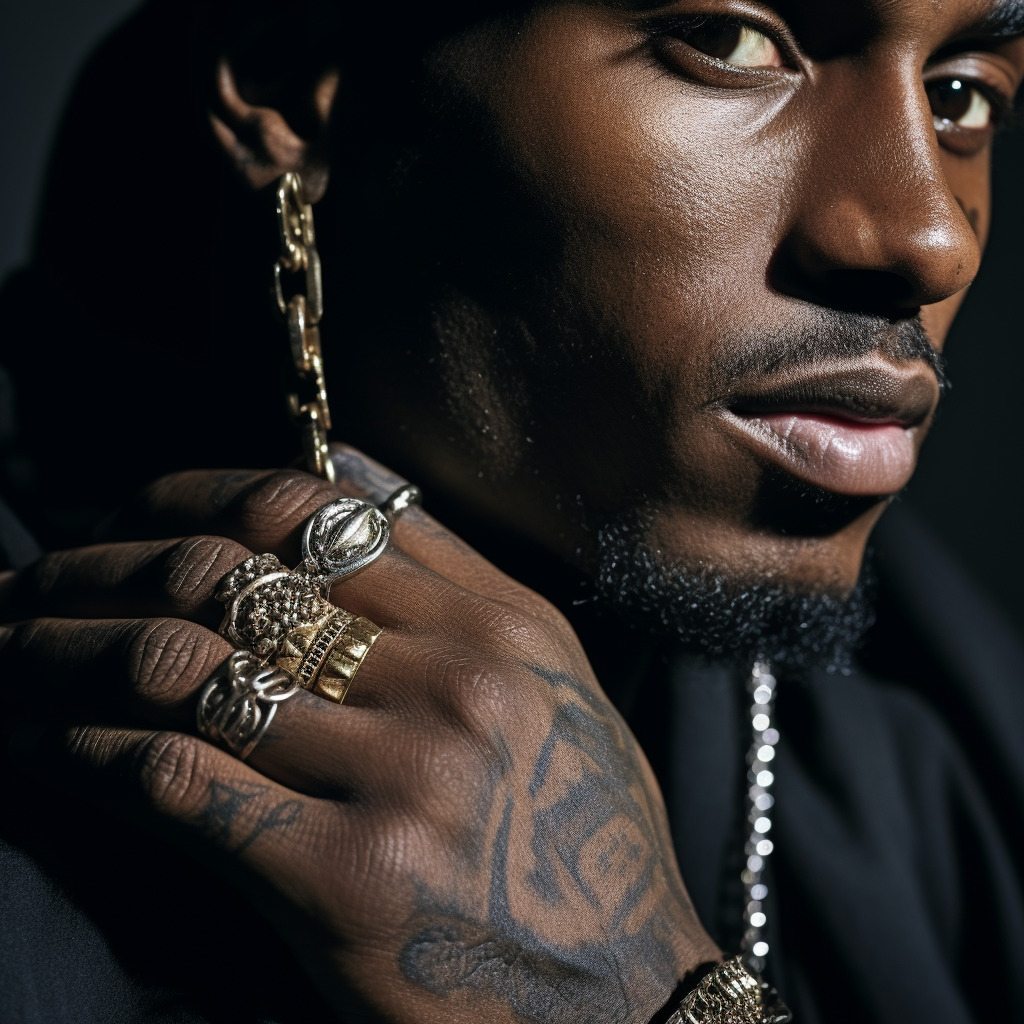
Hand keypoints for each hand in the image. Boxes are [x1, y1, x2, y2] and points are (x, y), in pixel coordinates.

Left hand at [0, 448, 717, 1022]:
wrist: (627, 995)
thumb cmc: (584, 834)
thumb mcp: (550, 681)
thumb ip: (457, 571)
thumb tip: (344, 470)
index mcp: (496, 627)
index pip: (310, 516)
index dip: (193, 495)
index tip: (131, 509)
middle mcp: (451, 685)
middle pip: (228, 579)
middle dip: (105, 563)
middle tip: (38, 570)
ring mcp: (398, 781)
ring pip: (181, 673)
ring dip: (66, 650)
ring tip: (13, 641)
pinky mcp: (341, 883)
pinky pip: (174, 783)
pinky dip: (83, 750)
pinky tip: (42, 741)